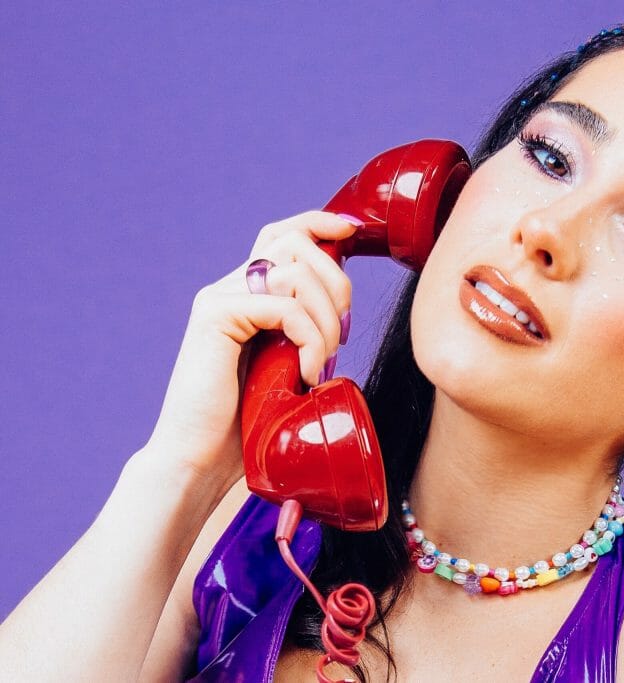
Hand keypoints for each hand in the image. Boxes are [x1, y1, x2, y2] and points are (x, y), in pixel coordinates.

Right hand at [143, 210, 357, 487]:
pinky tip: (306, 373)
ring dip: (326, 318)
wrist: (200, 462)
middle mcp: (230, 288)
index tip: (352, 233)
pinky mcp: (216, 318)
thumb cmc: (248, 426)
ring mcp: (220, 300)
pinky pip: (283, 306)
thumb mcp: (290, 369)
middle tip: (341, 337)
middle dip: (337, 283)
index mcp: (248, 295)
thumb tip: (344, 314)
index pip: (283, 235)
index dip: (319, 224)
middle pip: (296, 243)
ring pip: (295, 273)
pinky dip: (309, 338)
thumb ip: (305, 334)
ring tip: (322, 364)